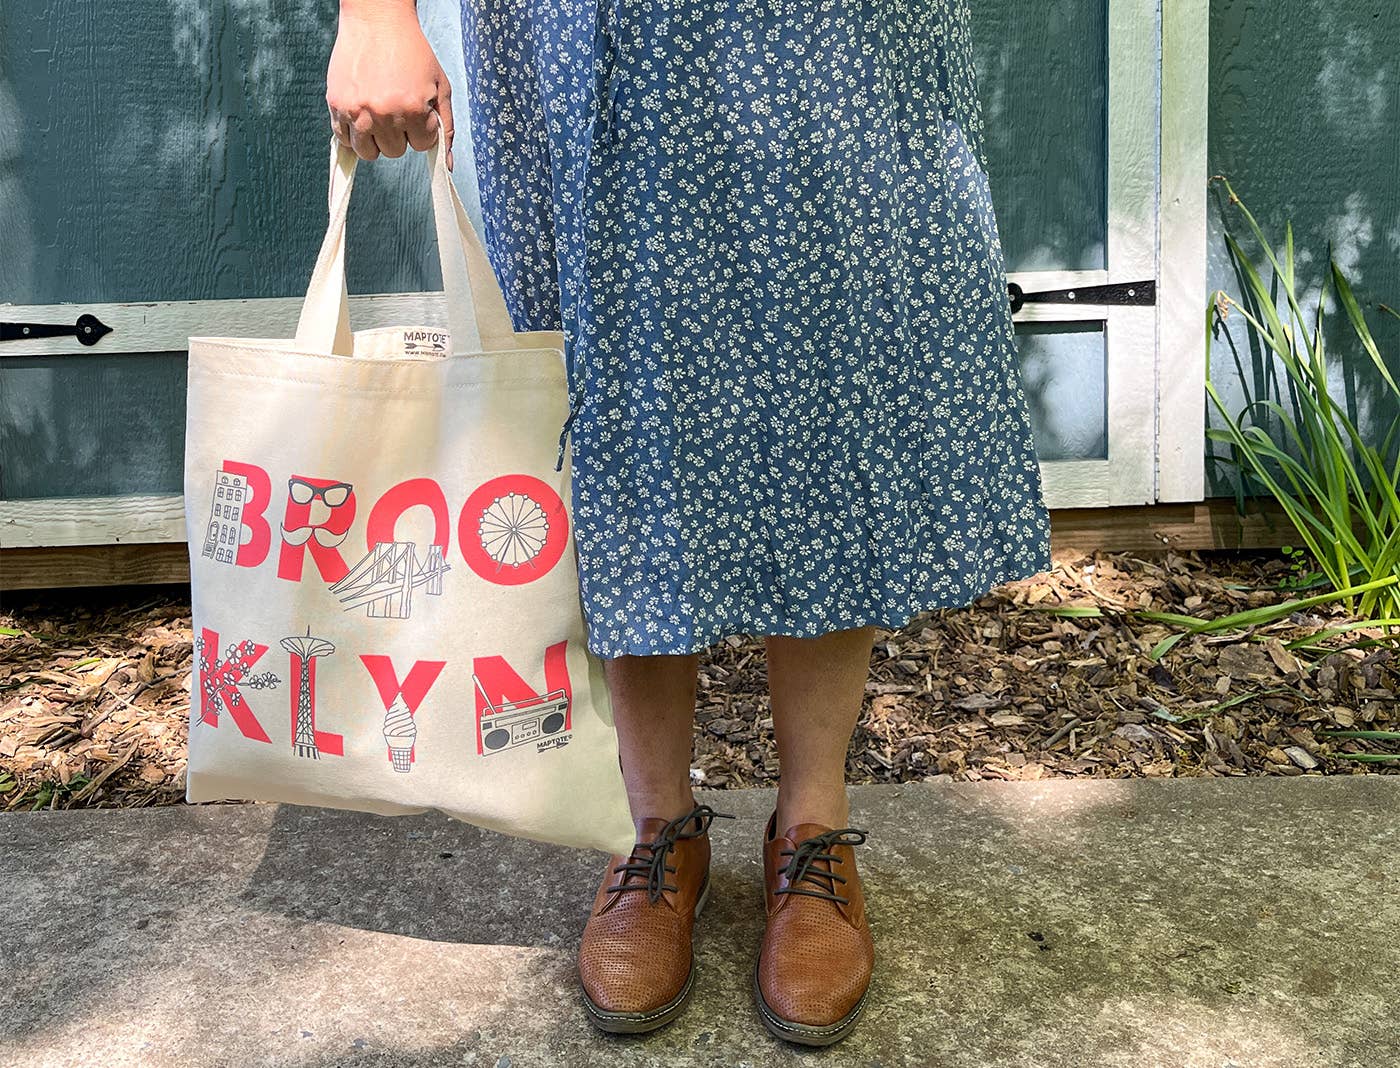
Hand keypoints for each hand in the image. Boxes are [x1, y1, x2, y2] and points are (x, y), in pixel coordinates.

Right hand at [326, 3, 454, 168]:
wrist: (377, 20)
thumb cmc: (412, 52)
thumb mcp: (440, 87)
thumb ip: (446, 128)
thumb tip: (448, 166)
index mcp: (412, 109)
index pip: (420, 145)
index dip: (421, 129)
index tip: (417, 111)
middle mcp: (383, 113)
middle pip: (394, 151)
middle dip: (399, 134)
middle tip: (397, 108)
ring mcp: (356, 110)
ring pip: (368, 153)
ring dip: (376, 139)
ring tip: (379, 114)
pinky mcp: (336, 104)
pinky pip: (343, 139)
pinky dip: (353, 133)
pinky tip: (361, 114)